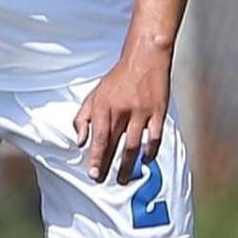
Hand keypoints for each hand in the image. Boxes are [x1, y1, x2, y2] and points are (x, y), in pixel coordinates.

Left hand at [73, 46, 170, 184]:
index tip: (93, 174)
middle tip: (104, 181)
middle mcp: (122, 110)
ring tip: (122, 179)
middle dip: (108, 166)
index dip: (96, 158)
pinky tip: (146, 161)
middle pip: (115, 145)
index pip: (99, 138)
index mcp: (104, 106)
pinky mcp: (158, 112)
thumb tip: (79, 142)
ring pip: (133, 146)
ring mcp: (141, 112)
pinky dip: (150, 152)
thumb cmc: (118, 78)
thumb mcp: (95, 93)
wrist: (145, 57)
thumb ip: (83, 117)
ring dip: (128, 166)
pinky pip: (154, 138)